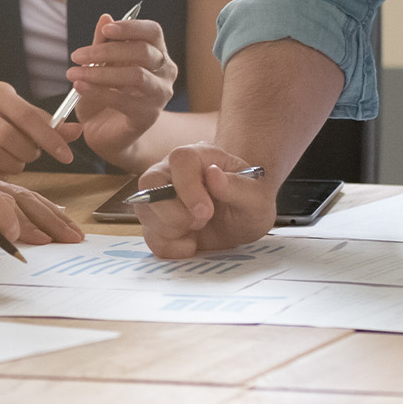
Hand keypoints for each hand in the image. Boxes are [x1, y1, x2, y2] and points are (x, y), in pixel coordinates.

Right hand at [0, 81, 82, 175]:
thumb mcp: (26, 114)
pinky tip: (4, 168)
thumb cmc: (6, 119)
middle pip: (8, 136)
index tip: (67, 156)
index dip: (49, 137)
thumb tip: (78, 131)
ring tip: (18, 159)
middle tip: (33, 153)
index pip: (26, 116)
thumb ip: (51, 124)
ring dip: (15, 163)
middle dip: (28, 151)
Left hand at [66, 15, 177, 165]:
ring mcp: (160, 95)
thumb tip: (105, 18)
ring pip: (135, 75)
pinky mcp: (148, 115)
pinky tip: (79, 88)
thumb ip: (104, 43)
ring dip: (101, 72)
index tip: (106, 29)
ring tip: (74, 74)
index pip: (153, 32)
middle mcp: (165, 72)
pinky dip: (98, 92)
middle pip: (143, 51)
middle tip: (77, 55)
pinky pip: (124, 100)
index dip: (131, 27)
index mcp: (157, 53)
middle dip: (107, 50)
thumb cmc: (106, 92)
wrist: (107, 131)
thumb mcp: (101, 64)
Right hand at [133, 142, 276, 258]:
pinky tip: (191, 243)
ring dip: (172, 230)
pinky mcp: (156, 220)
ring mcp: (160, 195)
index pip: (180, 159)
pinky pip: (149, 236)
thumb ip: (239, 187)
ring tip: (198, 229)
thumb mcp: (257, 198)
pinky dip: (170, 247)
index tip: (206, 212)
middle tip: (202, 221)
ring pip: (145, 210)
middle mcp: (173, 171)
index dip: (188, 186)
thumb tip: (213, 175)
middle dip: (174, 212)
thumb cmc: (250, 201)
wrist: (243, 220)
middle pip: (150, 182)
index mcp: (201, 156)